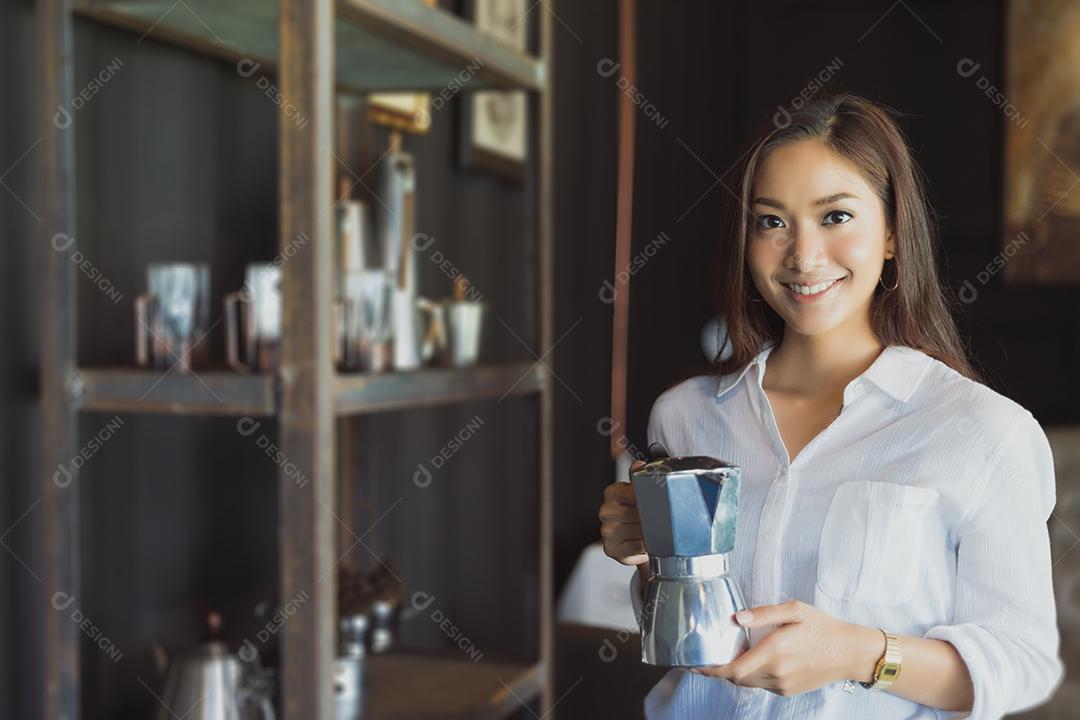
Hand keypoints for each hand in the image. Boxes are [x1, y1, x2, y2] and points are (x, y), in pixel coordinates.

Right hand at [599, 460, 647, 565]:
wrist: (642, 541)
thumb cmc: (643, 516)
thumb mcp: (643, 493)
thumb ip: (640, 477)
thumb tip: (639, 465)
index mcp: (612, 492)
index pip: (631, 492)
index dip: (646, 499)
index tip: (654, 503)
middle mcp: (605, 511)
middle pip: (636, 513)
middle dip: (650, 517)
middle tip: (656, 519)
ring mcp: (607, 531)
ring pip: (637, 530)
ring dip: (649, 533)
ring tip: (650, 531)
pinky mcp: (611, 549)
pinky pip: (635, 548)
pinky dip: (644, 547)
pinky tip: (645, 544)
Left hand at [691, 599, 883, 696]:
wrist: (849, 652)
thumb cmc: (822, 627)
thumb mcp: (794, 610)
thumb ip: (763, 613)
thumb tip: (737, 618)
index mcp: (774, 652)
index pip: (733, 670)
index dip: (711, 670)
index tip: (696, 664)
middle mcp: (776, 673)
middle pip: (736, 678)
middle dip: (719, 670)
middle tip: (706, 657)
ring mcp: (782, 685)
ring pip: (748, 683)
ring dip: (734, 673)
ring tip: (725, 657)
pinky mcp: (788, 690)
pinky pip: (761, 685)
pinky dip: (750, 675)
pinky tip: (750, 661)